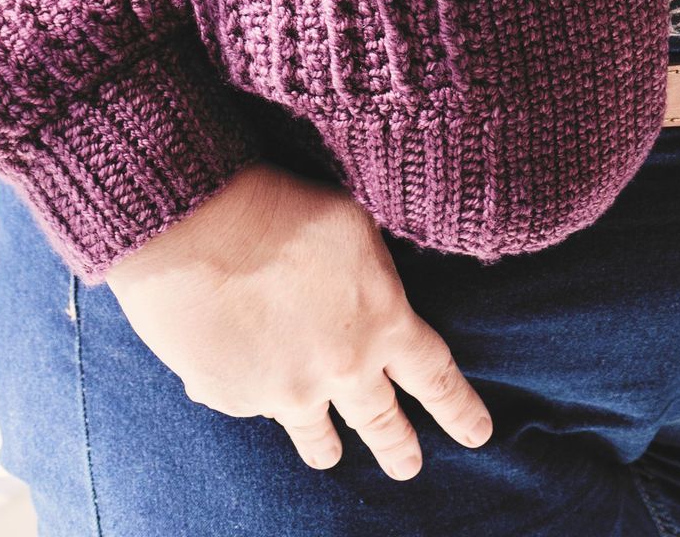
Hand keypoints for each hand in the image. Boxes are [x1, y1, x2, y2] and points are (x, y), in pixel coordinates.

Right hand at [105, 160, 494, 479]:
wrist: (201, 232)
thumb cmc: (285, 211)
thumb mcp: (356, 230)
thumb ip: (373, 277)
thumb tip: (372, 300)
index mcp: (383, 324)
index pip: (436, 377)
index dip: (459, 408)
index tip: (478, 434)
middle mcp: (342, 371)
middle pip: (380, 421)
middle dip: (398, 446)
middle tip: (409, 467)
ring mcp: (286, 392)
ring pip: (316, 434)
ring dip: (327, 444)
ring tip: (330, 454)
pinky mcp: (235, 397)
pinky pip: (251, 400)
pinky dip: (253, 387)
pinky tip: (243, 364)